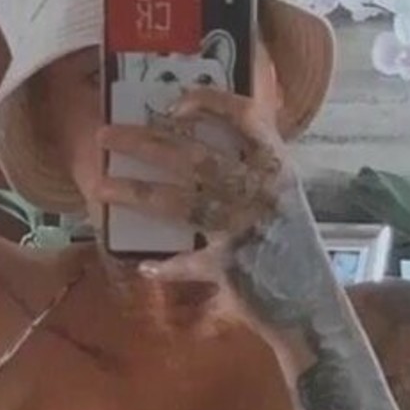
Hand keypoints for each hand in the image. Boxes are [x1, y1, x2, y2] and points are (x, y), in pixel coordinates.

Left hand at [93, 87, 332, 342]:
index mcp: (276, 166)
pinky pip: (189, 263)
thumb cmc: (291, 247)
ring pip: (181, 203)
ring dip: (135, 193)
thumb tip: (208, 131)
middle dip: (144, 143)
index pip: (246, 117)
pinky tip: (145, 266)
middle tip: (105, 137)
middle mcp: (262, 190)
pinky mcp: (232, 266)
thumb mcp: (284, 194)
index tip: (172, 104)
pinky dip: (167, 266)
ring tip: (99, 187)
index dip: (209, 103)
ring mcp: (247, 227)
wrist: (311, 306)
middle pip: (195, 156)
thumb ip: (256, 162)